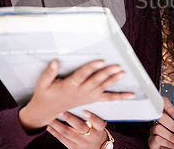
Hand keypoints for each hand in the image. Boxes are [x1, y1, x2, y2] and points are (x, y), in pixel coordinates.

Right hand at [19, 59, 133, 130]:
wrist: (47, 111)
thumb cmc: (45, 95)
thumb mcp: (43, 83)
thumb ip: (50, 72)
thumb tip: (56, 61)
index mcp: (69, 86)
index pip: (82, 75)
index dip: (91, 68)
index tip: (100, 61)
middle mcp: (80, 92)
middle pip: (95, 82)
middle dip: (107, 74)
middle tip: (117, 66)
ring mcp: (86, 97)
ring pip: (102, 89)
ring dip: (113, 81)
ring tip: (122, 74)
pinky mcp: (91, 100)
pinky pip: (107, 99)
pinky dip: (119, 97)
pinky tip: (130, 95)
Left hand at [47, 111, 107, 148]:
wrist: (96, 146)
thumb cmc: (96, 128)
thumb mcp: (99, 122)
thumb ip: (93, 112)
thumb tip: (78, 98)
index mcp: (100, 129)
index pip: (99, 123)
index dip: (92, 118)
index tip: (85, 111)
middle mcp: (92, 136)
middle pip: (81, 127)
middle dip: (70, 118)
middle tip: (61, 110)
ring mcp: (82, 143)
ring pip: (68, 133)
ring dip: (57, 124)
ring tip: (50, 116)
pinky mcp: (73, 148)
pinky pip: (62, 139)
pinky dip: (54, 131)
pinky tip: (49, 125)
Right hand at [148, 96, 173, 148]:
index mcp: (165, 114)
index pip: (163, 102)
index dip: (169, 107)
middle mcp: (157, 121)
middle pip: (160, 116)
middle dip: (172, 125)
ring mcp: (153, 131)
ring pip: (158, 128)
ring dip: (170, 136)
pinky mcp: (151, 141)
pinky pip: (157, 138)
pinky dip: (167, 143)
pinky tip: (173, 145)